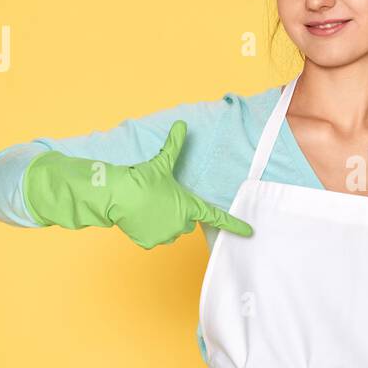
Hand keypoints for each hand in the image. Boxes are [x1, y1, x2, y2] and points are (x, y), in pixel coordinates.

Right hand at [108, 120, 253, 248]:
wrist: (118, 195)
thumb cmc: (142, 179)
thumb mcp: (161, 162)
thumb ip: (174, 145)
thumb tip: (181, 124)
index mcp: (190, 206)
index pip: (217, 217)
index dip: (234, 225)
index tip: (249, 231)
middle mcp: (181, 224)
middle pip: (186, 221)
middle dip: (177, 213)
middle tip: (161, 200)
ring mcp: (166, 236)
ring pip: (169, 231)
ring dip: (163, 222)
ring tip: (148, 207)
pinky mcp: (150, 243)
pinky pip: (152, 237)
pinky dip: (147, 229)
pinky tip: (139, 217)